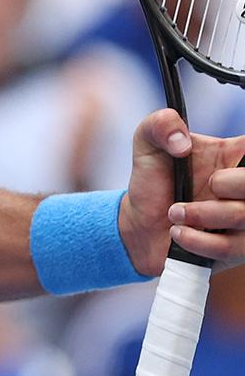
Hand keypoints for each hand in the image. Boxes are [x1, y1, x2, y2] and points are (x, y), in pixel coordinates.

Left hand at [119, 109, 244, 274]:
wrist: (140, 222)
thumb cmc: (153, 178)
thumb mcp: (148, 141)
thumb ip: (161, 124)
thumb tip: (182, 143)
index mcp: (236, 155)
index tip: (221, 171)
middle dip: (228, 184)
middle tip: (205, 185)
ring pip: (244, 217)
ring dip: (203, 214)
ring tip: (175, 212)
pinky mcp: (238, 250)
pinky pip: (232, 248)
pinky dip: (198, 240)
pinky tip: (178, 232)